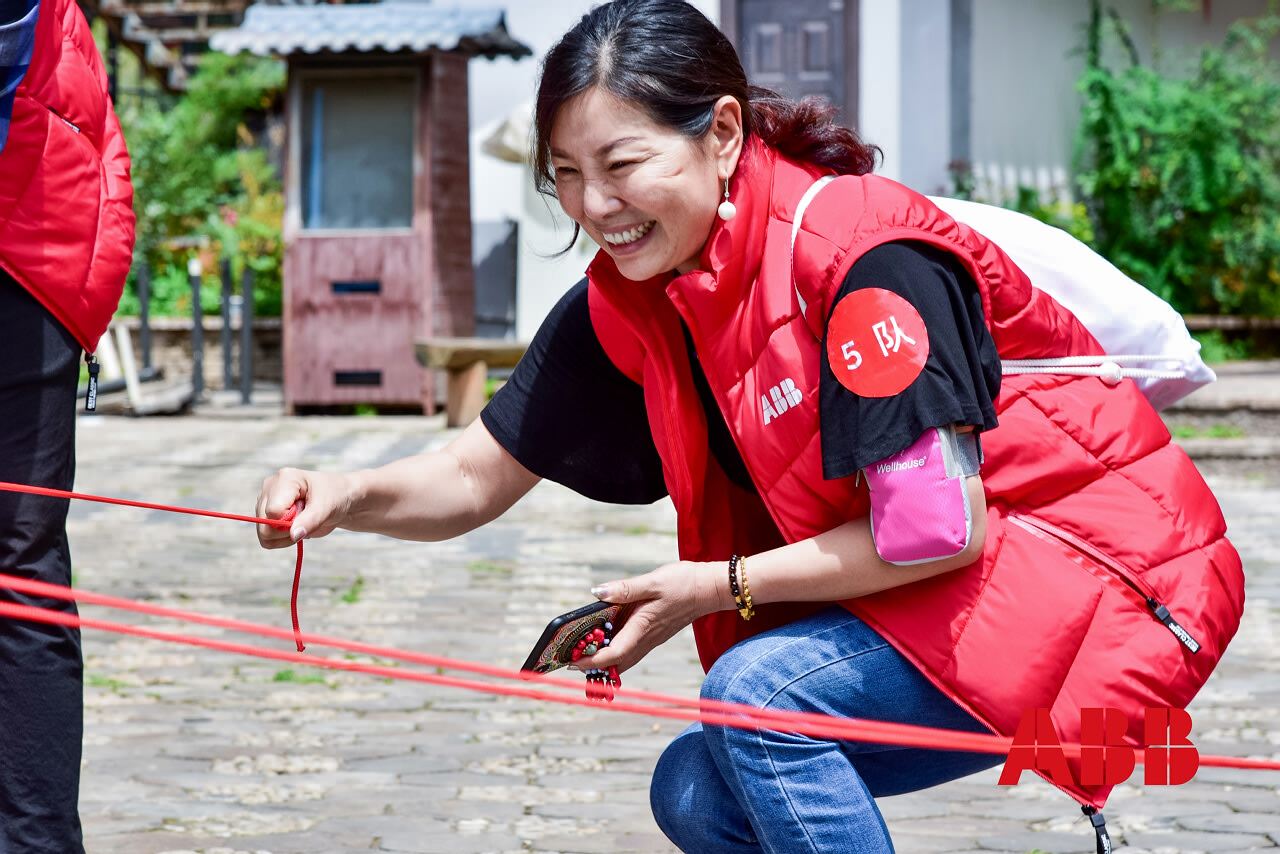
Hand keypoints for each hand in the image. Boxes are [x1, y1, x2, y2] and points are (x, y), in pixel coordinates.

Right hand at [255, 467, 357, 548]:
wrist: (337, 498)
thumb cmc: (334, 496)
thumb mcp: (327, 507)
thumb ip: (310, 521)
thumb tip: (293, 535)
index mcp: (285, 479)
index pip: (274, 510)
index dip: (289, 521)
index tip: (308, 516)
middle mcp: (270, 487)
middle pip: (264, 523)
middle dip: (287, 530)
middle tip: (306, 521)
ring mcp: (265, 500)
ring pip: (263, 533)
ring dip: (285, 536)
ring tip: (302, 523)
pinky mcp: (266, 513)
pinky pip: (266, 538)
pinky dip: (281, 539)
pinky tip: (295, 528)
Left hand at [576, 560, 729, 673]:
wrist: (710, 589)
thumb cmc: (683, 583)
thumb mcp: (652, 581)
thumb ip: (623, 589)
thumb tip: (596, 592)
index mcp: (643, 627)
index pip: (614, 654)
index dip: (592, 661)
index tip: (572, 662)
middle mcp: (647, 638)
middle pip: (617, 662)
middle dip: (593, 666)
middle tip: (570, 661)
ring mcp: (652, 638)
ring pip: (626, 659)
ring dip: (605, 662)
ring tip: (584, 654)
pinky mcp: (655, 634)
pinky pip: (633, 650)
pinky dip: (617, 652)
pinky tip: (607, 641)